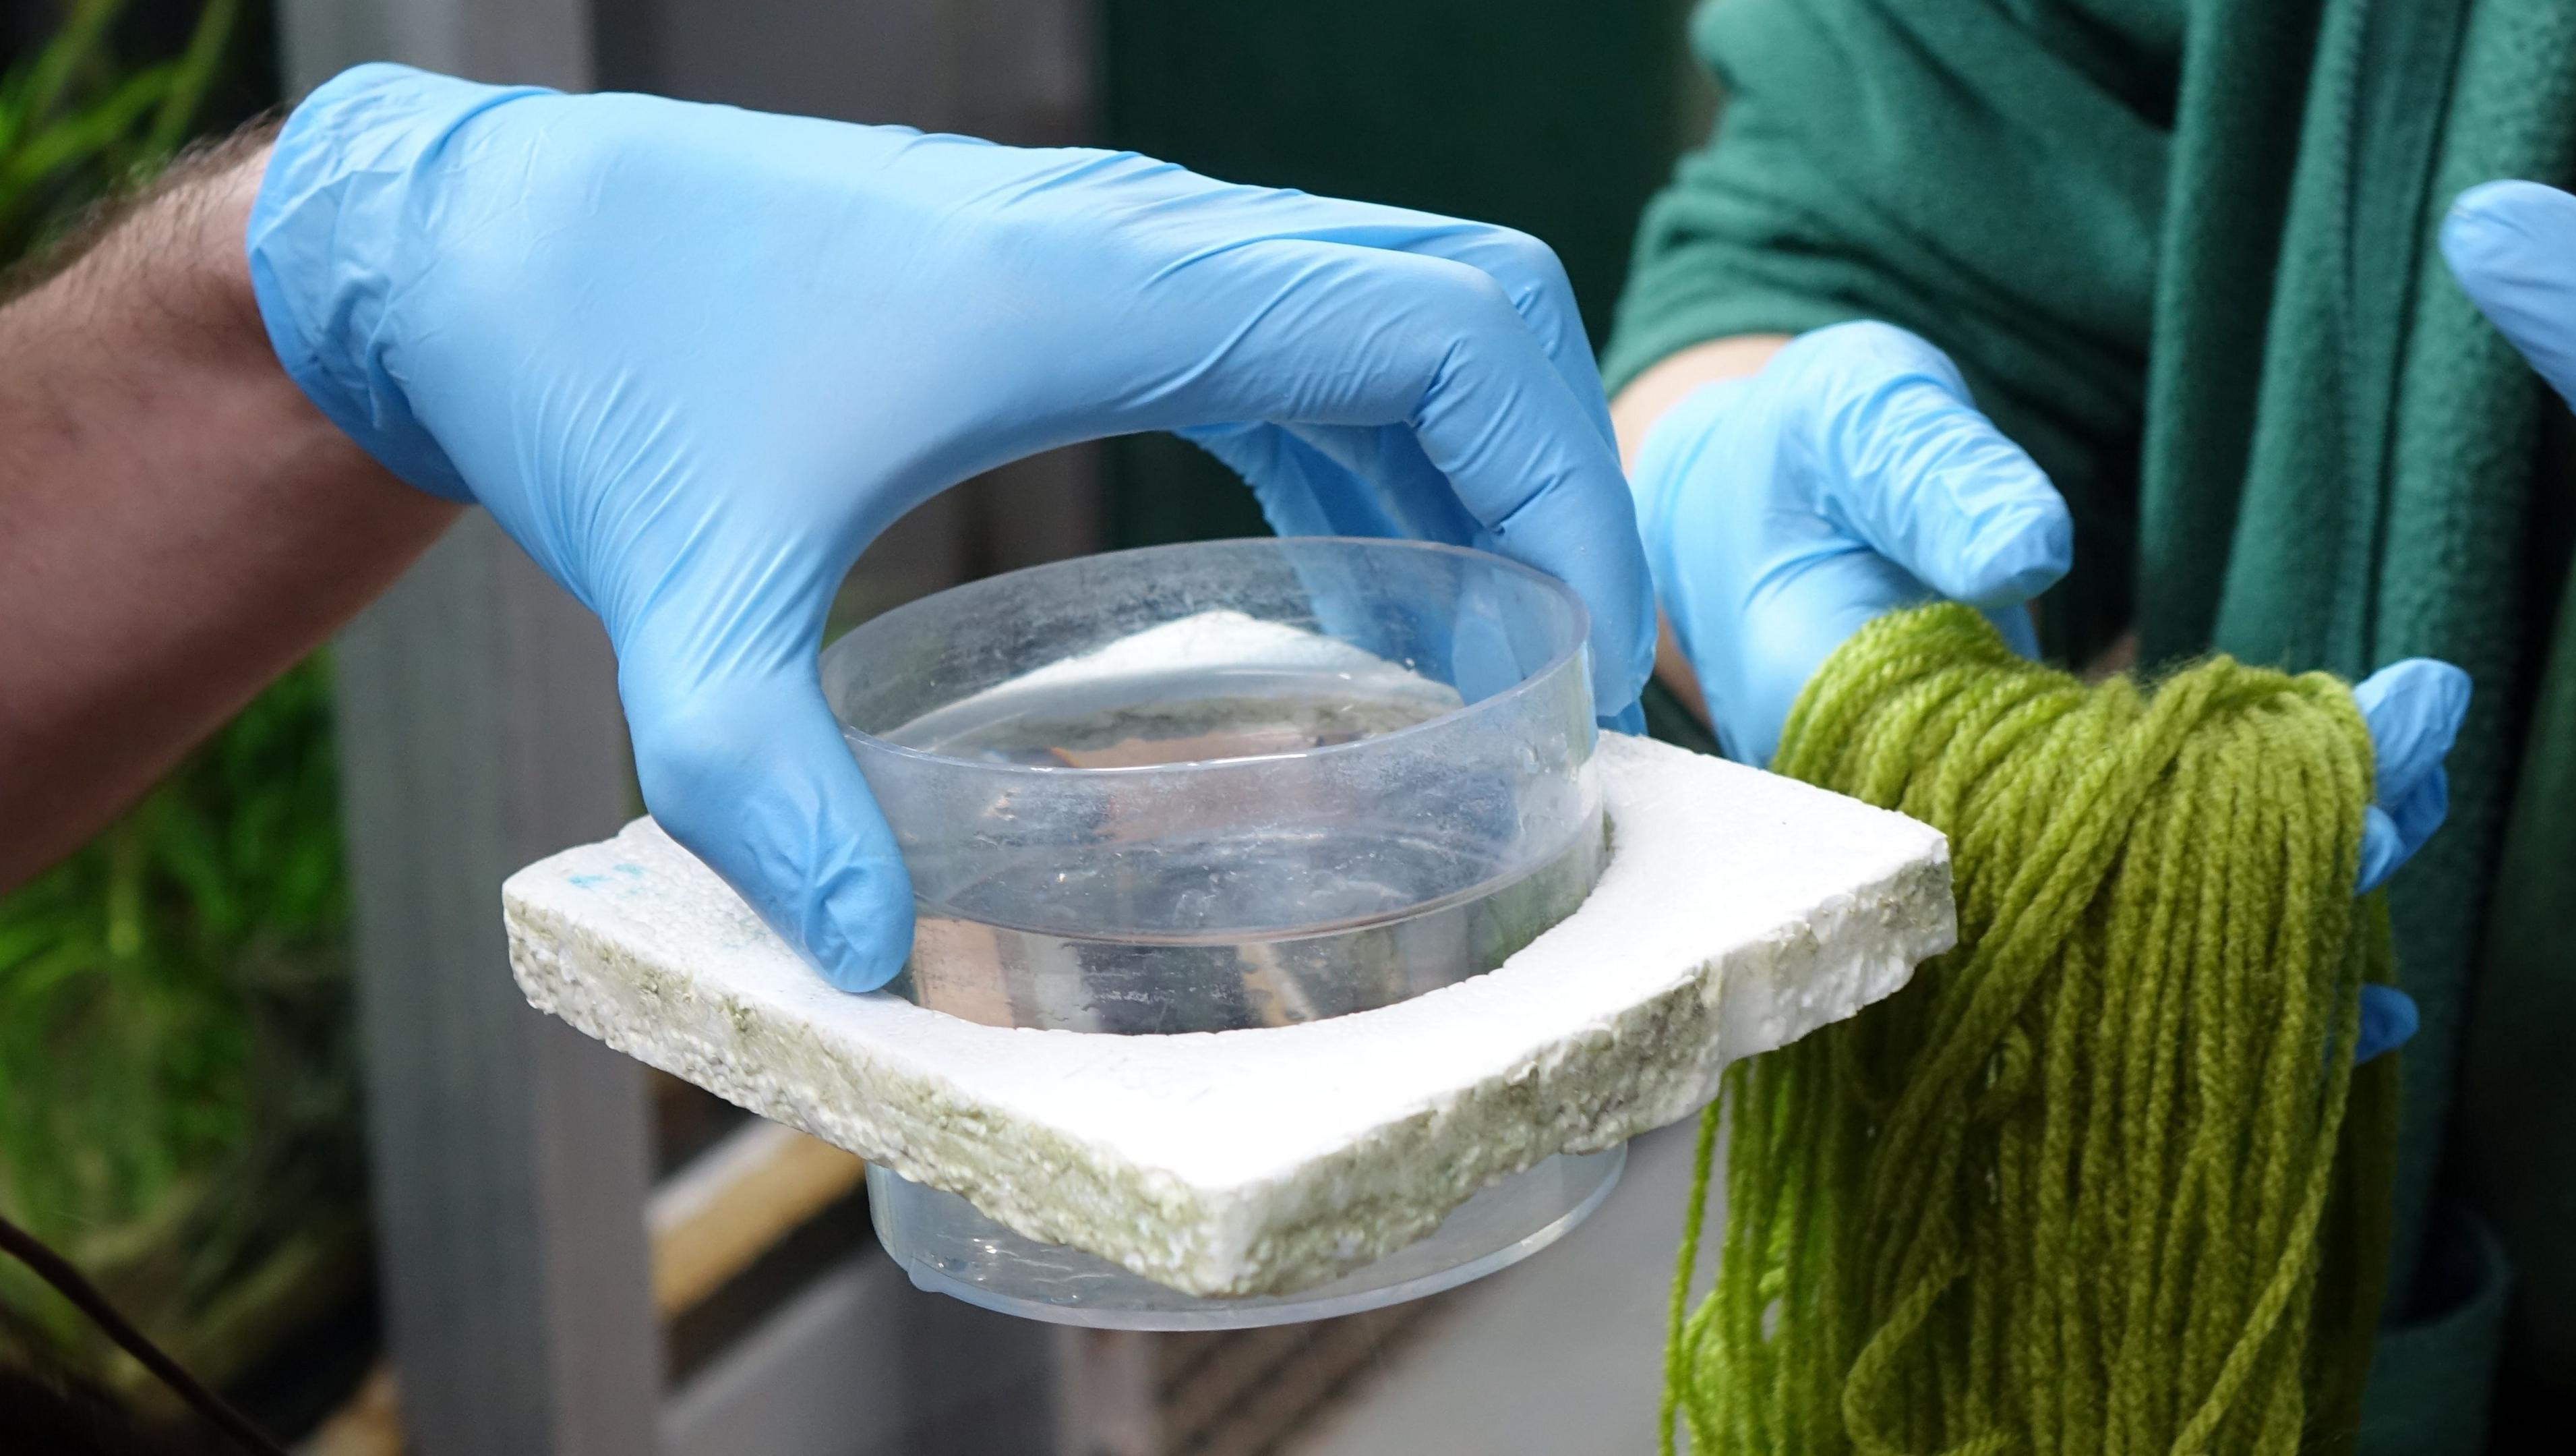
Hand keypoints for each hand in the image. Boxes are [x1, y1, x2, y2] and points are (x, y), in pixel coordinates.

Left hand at [247, 65, 1653, 990]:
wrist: (492, 234)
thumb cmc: (592, 363)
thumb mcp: (678, 591)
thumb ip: (763, 777)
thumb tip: (874, 957)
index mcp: (1122, 282)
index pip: (1459, 326)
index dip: (1569, 481)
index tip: (1582, 653)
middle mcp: (1154, 240)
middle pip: (1468, 306)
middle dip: (1552, 479)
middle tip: (1556, 673)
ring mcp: (1123, 249)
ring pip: (1390, 319)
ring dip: (1461, 471)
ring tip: (1473, 660)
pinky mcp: (1080, 285)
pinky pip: (1293, 347)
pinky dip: (1360, 458)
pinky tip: (1331, 592)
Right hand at [1629, 321, 2460, 1058]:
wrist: (1748, 508)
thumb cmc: (1797, 454)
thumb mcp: (1848, 413)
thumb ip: (1926, 468)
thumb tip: (2026, 550)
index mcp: (1839, 738)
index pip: (1988, 833)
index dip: (2149, 840)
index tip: (2307, 798)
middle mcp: (1899, 819)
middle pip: (2081, 897)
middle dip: (2258, 871)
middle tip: (2398, 804)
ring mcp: (1962, 828)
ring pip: (2121, 898)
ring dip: (2279, 873)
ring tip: (2414, 802)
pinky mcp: (2018, 812)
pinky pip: (2134, 873)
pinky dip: (2246, 878)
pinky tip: (2364, 878)